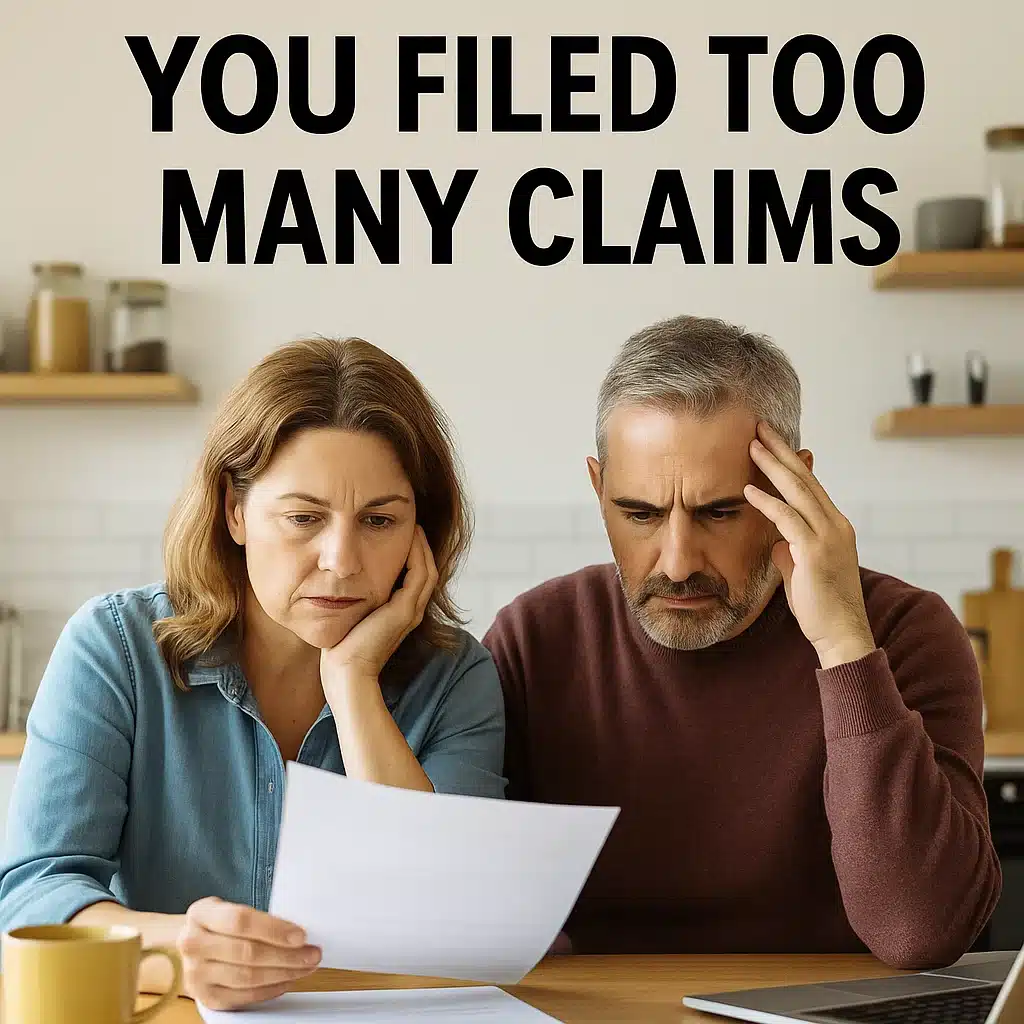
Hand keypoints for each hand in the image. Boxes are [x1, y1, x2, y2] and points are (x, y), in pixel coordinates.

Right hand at [177, 896, 321, 1009]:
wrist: (191, 945)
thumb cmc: (219, 923)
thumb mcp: (229, 907)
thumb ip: (257, 916)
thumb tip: (298, 930)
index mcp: (201, 913)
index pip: (241, 921)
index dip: (274, 929)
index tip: (301, 935)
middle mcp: (193, 944)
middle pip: (247, 952)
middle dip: (286, 955)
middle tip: (312, 954)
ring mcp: (196, 973)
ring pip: (247, 977)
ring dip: (283, 973)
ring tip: (305, 966)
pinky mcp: (205, 997)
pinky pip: (243, 996)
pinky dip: (270, 990)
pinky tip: (286, 980)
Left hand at [320, 525, 437, 691]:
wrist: (346, 673)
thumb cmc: (342, 649)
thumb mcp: (353, 618)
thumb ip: (357, 602)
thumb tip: (341, 585)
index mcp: (401, 614)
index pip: (416, 578)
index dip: (414, 556)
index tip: (403, 536)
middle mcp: (411, 612)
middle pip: (427, 571)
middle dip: (422, 547)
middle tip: (413, 525)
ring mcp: (410, 612)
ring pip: (428, 570)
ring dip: (422, 547)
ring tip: (414, 527)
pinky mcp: (404, 611)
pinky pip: (419, 575)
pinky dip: (417, 555)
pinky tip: (408, 540)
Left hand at [743, 421, 874, 669]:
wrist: (841, 635)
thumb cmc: (821, 607)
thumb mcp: (802, 571)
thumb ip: (791, 552)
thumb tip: (777, 542)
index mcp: (835, 526)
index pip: (810, 485)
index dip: (790, 462)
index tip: (771, 442)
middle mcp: (836, 525)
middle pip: (805, 478)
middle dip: (782, 451)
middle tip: (760, 427)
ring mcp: (829, 536)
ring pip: (798, 491)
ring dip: (772, 466)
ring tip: (751, 445)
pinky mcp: (816, 551)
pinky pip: (788, 519)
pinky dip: (768, 502)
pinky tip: (748, 491)